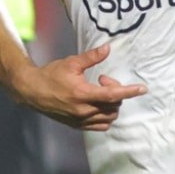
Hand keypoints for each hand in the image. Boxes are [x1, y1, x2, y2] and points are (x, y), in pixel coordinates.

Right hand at [16, 44, 147, 130]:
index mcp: (83, 94)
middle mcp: (83, 111)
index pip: (113, 95)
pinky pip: (99, 125)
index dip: (129, 91)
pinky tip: (99, 104)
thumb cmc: (51, 75)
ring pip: (108, 118)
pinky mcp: (77, 125)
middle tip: (104, 79)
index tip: (142, 88)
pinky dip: (105, 116)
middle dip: (116, 92)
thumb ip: (91, 57)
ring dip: (112, 105)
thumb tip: (108, 48)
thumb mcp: (72, 63)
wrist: (32, 91)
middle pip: (113, 106)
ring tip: (101, 91)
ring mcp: (80, 120)